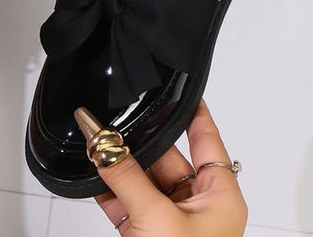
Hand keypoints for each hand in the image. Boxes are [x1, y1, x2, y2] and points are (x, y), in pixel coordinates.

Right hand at [93, 101, 246, 235]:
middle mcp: (196, 206)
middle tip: (111, 126)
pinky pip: (126, 201)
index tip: (183, 90)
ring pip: (142, 180)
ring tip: (97, 148)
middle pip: (165, 158)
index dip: (194, 113)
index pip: (207, 140)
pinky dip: (109, 189)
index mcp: (219, 197)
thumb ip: (126, 176)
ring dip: (118, 167)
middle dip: (138, 143)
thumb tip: (100, 144)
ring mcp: (169, 220)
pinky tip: (93, 175)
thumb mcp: (157, 217)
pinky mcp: (145, 233)